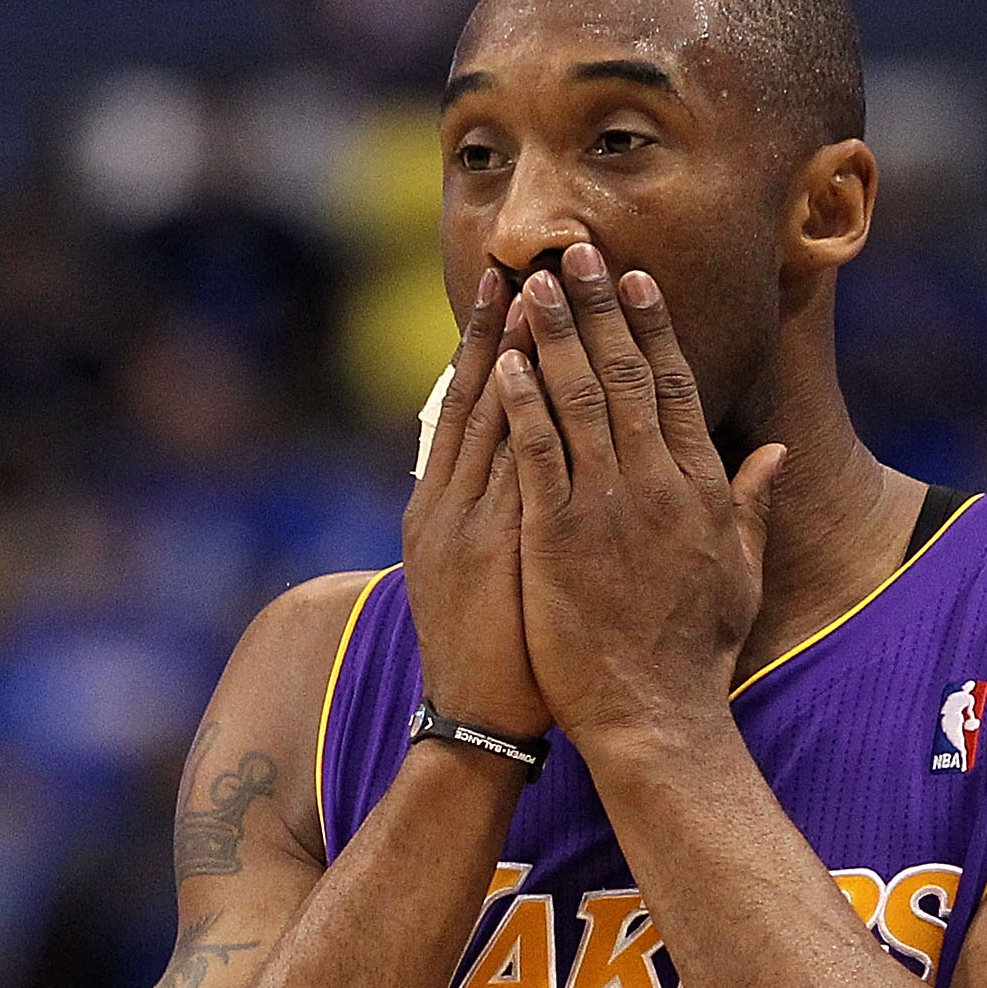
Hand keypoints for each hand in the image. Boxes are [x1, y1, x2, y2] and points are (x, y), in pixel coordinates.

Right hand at [399, 268, 547, 740]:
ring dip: (516, 358)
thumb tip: (521, 467)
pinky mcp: (495, 551)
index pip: (473, 408)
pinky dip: (527, 422)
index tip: (513, 289)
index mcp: (445, 507)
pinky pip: (516, 473)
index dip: (491, 347)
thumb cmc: (497, 655)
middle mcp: (449, 504)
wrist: (478, 723)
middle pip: (480, 398)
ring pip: (493, 422)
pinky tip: (541, 377)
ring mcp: (468, 525)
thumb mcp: (487, 575)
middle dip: (503, 331)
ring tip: (536, 296)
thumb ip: (501, 516)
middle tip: (526, 264)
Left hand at [497, 242, 785, 747]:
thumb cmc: (696, 655)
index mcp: (701, 490)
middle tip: (574, 251)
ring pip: (578, 399)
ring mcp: (607, 508)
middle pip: (624, 374)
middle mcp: (657, 486)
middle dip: (597, 306)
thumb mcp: (742, 574)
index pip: (674, 387)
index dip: (651, 327)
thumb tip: (777, 452)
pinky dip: (522, 401)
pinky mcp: (558, 535)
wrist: (657, 718)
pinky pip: (538, 451)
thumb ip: (751, 504)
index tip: (633, 280)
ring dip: (554, 334)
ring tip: (533, 283)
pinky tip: (505, 359)